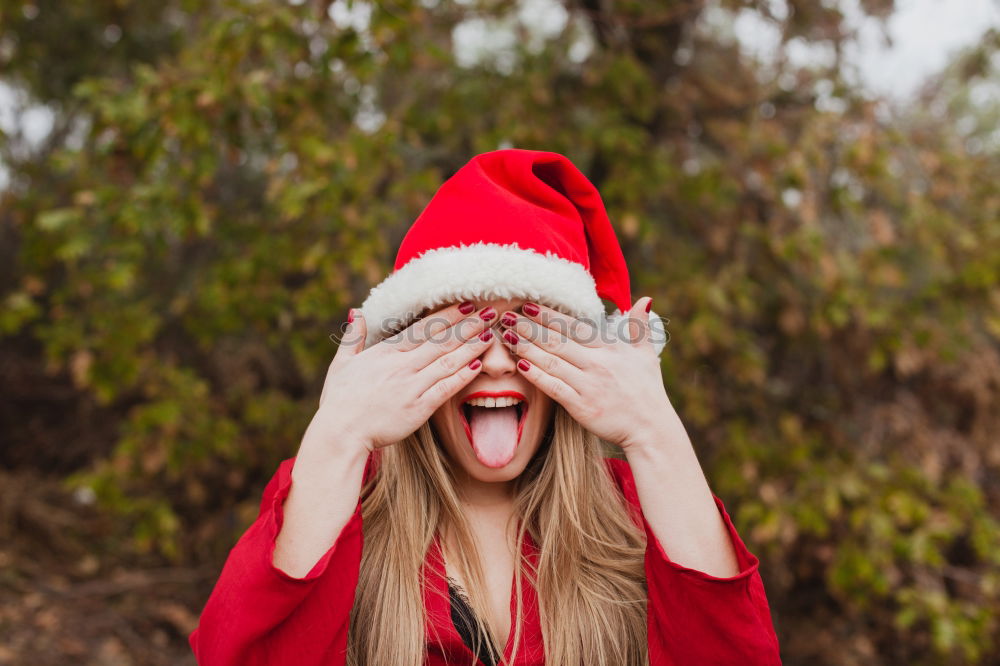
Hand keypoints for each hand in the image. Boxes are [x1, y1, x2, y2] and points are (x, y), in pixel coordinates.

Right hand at [306, 302, 495, 455]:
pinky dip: (462, 376)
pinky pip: (445, 388)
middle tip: (490, 312)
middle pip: (442, 341)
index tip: (467, 304)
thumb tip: (357, 312)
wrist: (340, 433)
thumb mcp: (342, 363)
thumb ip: (353, 337)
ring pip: (448, 361)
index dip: (448, 315)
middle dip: (468, 325)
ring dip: (471, 346)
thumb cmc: (339, 401)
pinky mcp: (418, 408)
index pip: (423, 328)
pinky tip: (479, 365)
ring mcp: (411, 386)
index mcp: (386, 353)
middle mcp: (402, 366)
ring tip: (490, 334)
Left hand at [498, 297, 677, 451]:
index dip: (549, 314)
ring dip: (527, 347)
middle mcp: (597, 363)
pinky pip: (554, 387)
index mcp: (610, 348)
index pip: (574, 326)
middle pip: (557, 340)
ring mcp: (588, 385)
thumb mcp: (647, 354)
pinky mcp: (581, 406)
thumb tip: (645, 300)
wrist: (650, 428)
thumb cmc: (648, 391)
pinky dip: (536, 375)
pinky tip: (519, 366)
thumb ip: (640, 327)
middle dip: (529, 327)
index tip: (528, 305)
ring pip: (551, 361)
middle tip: (508, 316)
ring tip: (507, 336)